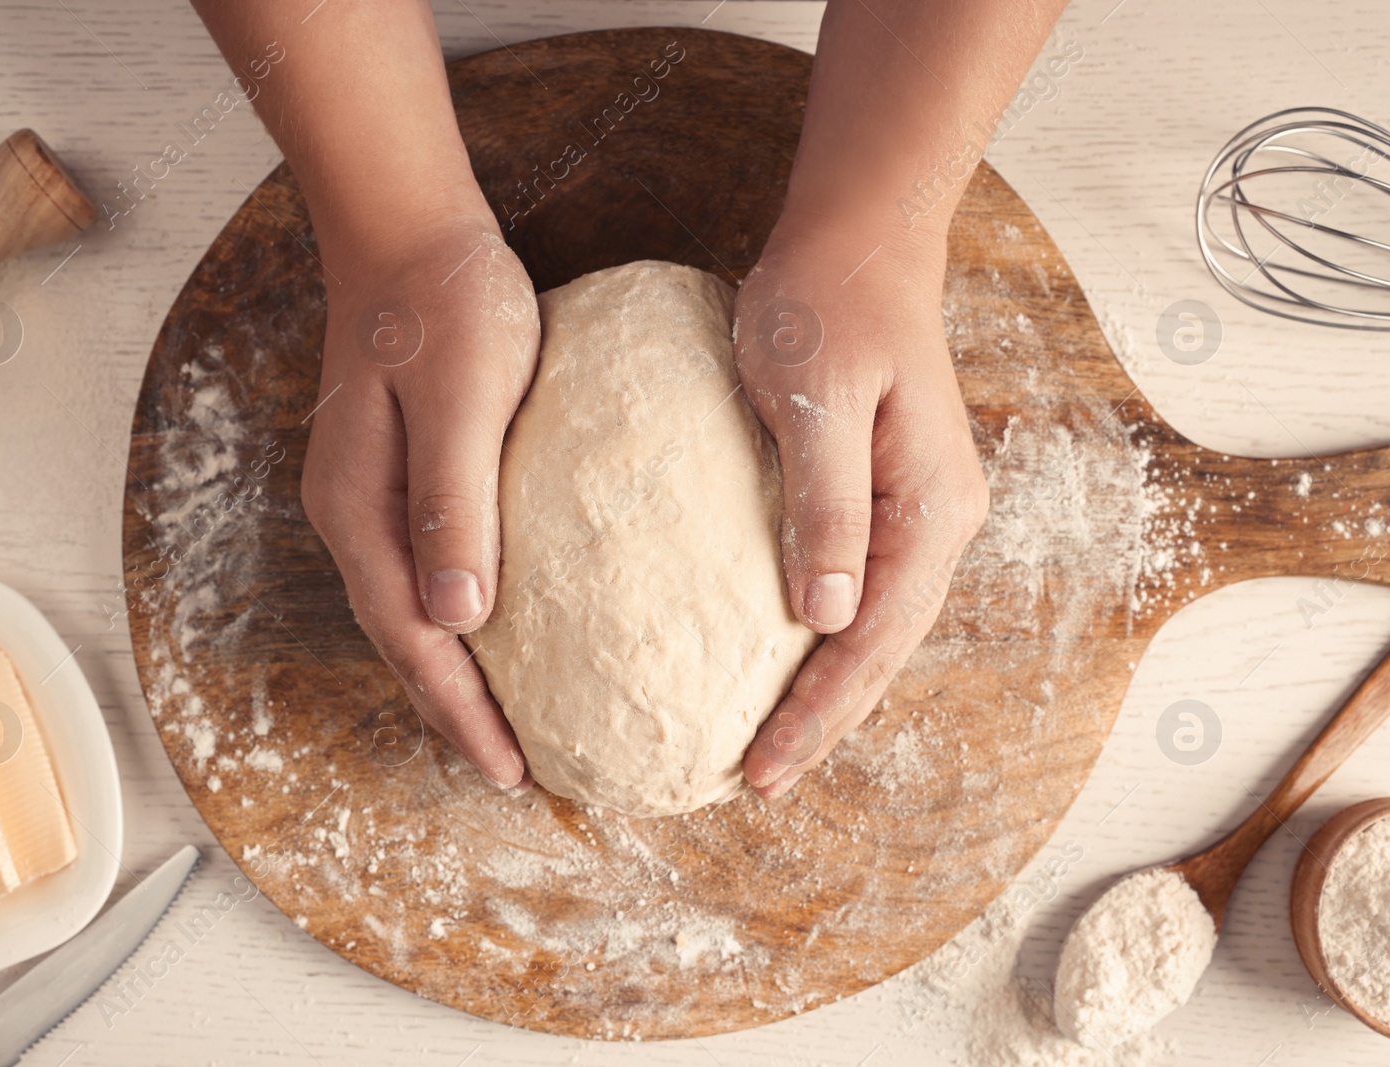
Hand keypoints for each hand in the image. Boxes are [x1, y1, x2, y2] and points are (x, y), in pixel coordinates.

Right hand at [300, 213, 539, 790]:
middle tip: (517, 772)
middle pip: (403, 641)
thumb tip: (461, 618)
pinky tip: (494, 632)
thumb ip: (456, 502)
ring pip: (409, 613)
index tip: (510, 771)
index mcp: (360, 507)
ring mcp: (367, 497)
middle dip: (455, 713)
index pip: (413, 638)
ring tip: (505, 726)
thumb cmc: (445, 302)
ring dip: (452, 676)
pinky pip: (421, 572)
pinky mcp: (395, 476)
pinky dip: (456, 621)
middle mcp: (352, 514)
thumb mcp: (463, 393)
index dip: (460, 710)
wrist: (407, 231)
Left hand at [732, 224, 989, 799]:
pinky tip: (779, 660)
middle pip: (881, 651)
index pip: (872, 639)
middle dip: (822, 723)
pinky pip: (855, 588)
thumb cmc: (829, 306)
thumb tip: (822, 618)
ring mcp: (914, 510)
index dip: (817, 713)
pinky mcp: (880, 495)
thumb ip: (825, 507)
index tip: (759, 769)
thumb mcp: (817, 400)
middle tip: (753, 784)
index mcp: (931, 509)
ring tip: (766, 747)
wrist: (857, 239)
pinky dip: (819, 639)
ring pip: (871, 628)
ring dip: (824, 692)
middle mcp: (937, 522)